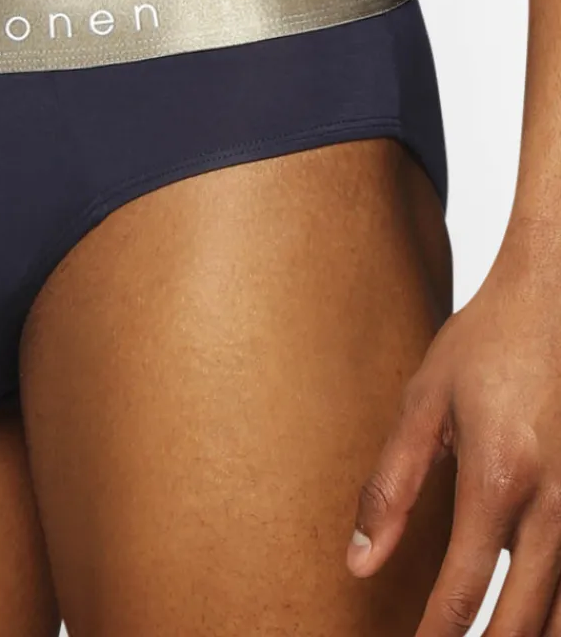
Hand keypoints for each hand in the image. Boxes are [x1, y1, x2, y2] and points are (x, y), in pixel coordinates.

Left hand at [346, 218, 560, 635]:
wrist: (556, 296)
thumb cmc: (486, 344)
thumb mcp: (425, 401)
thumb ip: (391, 485)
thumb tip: (357, 562)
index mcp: (497, 481)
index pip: (461, 592)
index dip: (435, 636)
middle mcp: (555, 506)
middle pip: (526, 620)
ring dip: (533, 635)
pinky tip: (540, 615)